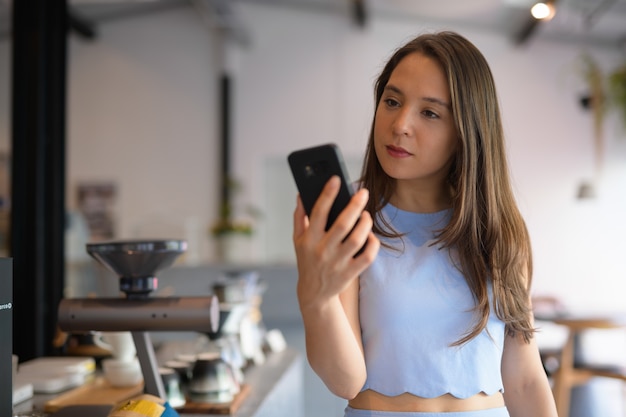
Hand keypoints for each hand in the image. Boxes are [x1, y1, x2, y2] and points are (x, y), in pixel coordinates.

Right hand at [293, 176, 379, 310]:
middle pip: (343, 224)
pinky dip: (372, 244)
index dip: (327, 194)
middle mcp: (323, 250)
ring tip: (366, 214)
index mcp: (309, 239)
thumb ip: (299, 217)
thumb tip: (301, 194)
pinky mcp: (350, 273)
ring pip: (357, 239)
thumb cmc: (307, 260)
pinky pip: (367, 257)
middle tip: (363, 193)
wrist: (314, 293)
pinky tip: (371, 235)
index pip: (318, 212)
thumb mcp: (298, 240)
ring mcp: (337, 263)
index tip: (336, 179)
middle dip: (355, 206)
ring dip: (365, 223)